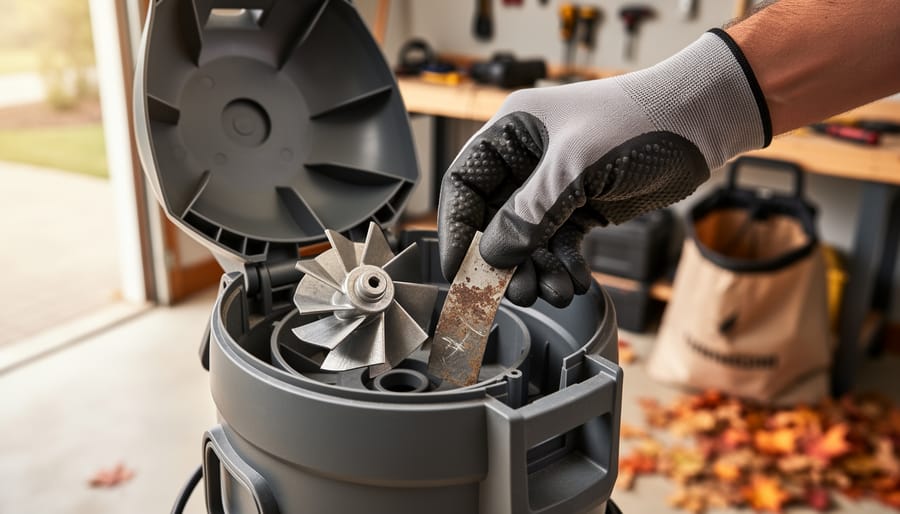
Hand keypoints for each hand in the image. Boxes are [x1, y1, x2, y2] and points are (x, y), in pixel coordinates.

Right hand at [438, 30, 769, 306]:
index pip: (464, 185)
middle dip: (504, 260)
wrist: (700, 122)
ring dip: (536, 269)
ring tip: (553, 292)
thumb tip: (493, 256)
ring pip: (526, 239)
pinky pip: (557, 244)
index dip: (456, 229)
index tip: (459, 270)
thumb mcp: (576, 166)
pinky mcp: (580, 205)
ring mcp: (553, 185)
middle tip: (516, 291)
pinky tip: (575, 282)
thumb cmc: (639, 121)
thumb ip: (530, 213)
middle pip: (493, 220)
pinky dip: (563, 266)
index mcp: (511, 133)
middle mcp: (526, 160)